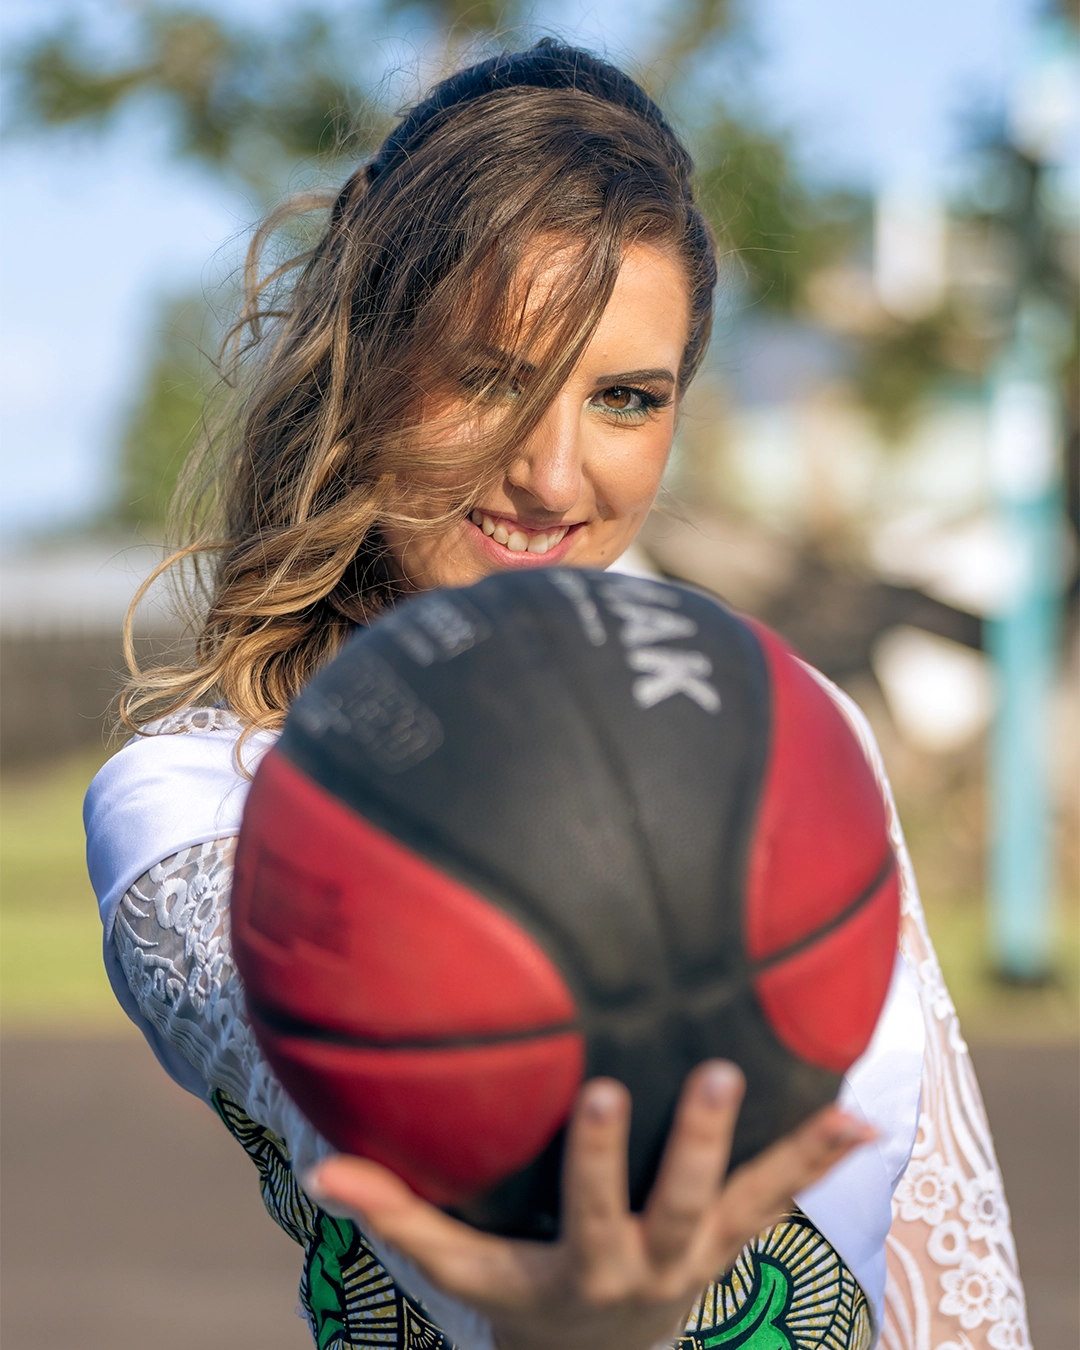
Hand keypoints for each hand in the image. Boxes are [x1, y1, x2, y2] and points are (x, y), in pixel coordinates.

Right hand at [304, 1061, 874, 1349]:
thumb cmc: (518, 1302)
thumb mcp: (461, 1272)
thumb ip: (398, 1218)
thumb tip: (322, 1170)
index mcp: (586, 1267)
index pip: (594, 1207)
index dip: (604, 1157)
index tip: (612, 1086)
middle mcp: (654, 1266)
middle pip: (683, 1205)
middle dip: (699, 1144)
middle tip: (720, 1073)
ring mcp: (703, 1260)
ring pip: (749, 1208)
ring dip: (789, 1158)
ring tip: (841, 1111)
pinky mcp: (731, 1247)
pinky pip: (781, 1203)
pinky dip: (819, 1161)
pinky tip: (862, 1115)